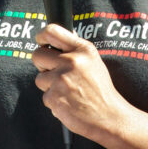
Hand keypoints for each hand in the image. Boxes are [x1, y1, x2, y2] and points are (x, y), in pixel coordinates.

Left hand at [32, 24, 132, 140]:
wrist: (109, 117)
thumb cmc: (101, 90)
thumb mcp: (94, 61)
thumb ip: (75, 50)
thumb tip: (53, 41)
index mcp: (82, 50)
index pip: (51, 32)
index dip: (41, 36)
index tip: (41, 42)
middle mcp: (71, 61)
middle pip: (38, 54)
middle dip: (42, 65)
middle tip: (54, 73)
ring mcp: (61, 80)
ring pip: (39, 78)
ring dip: (49, 86)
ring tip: (67, 91)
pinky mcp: (54, 98)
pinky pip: (45, 96)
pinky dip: (54, 101)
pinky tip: (68, 103)